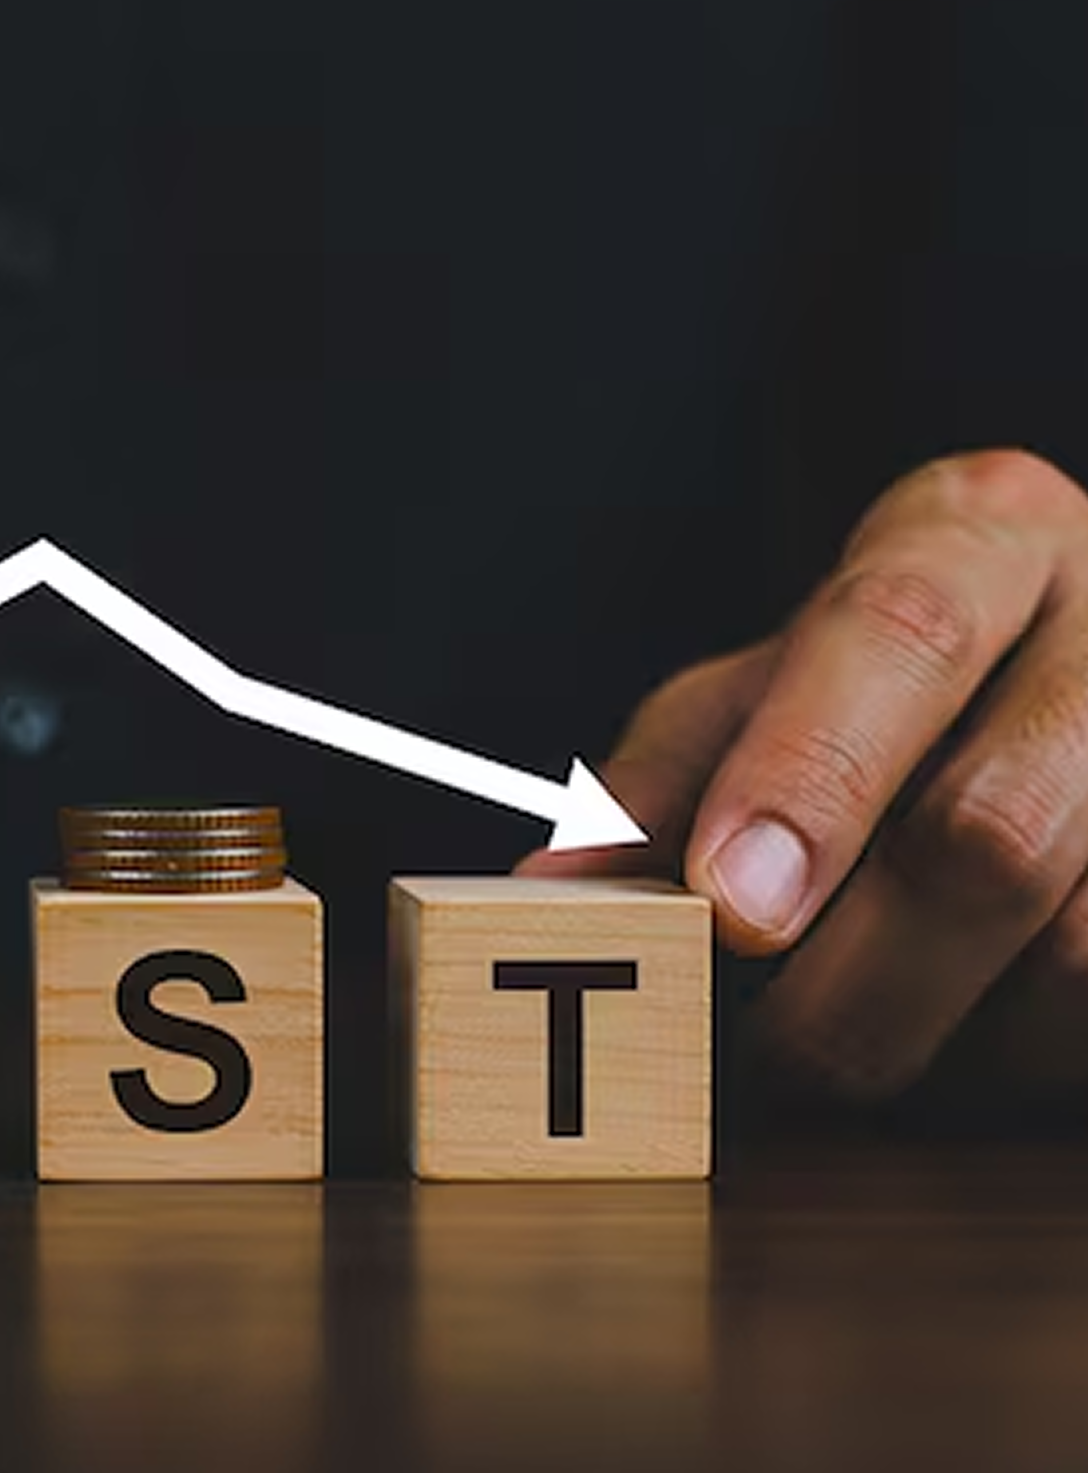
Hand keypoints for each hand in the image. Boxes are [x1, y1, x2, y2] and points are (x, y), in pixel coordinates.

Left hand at [522, 449, 1087, 1100]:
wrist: (1083, 663)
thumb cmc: (892, 685)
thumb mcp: (768, 685)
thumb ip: (665, 773)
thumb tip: (556, 887)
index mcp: (978, 536)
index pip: (898, 636)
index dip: (810, 780)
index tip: (731, 907)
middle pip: (994, 831)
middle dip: (855, 980)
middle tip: (764, 1055)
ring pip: (1074, 955)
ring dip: (943, 1035)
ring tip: (866, 1031)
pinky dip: (1020, 1052)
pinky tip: (968, 1027)